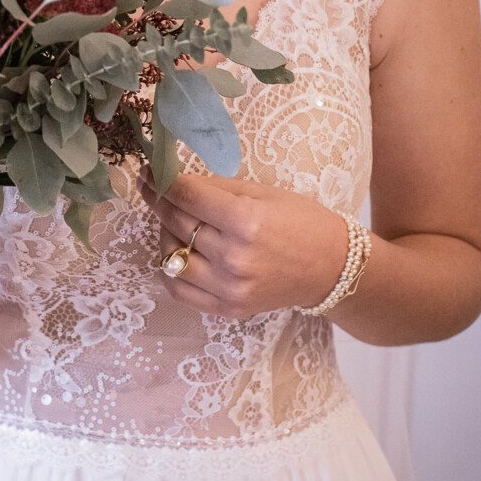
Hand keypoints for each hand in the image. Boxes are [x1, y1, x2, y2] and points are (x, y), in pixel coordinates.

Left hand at [136, 168, 348, 317]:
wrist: (330, 268)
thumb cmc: (301, 222)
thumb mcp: (263, 193)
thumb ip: (218, 188)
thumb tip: (177, 179)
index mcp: (245, 222)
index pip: (187, 196)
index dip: (162, 180)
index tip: (150, 171)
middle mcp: (233, 258)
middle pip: (176, 222)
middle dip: (159, 201)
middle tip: (153, 188)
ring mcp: (229, 288)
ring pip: (171, 256)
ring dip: (164, 234)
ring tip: (172, 221)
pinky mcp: (228, 309)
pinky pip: (181, 290)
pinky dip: (172, 269)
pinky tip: (178, 251)